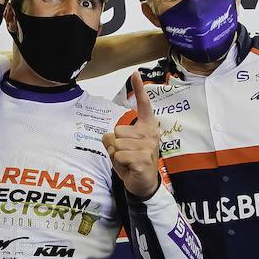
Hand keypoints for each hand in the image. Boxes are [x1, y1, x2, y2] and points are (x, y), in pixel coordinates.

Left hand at [104, 72, 162, 199]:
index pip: (143, 105)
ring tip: (127, 161)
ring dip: (116, 155)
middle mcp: (150, 134)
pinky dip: (119, 163)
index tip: (135, 73)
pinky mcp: (143, 159)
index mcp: (146, 127)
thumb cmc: (131, 162)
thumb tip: (109, 136)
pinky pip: (119, 155)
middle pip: (117, 131)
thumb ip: (113, 138)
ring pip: (116, 144)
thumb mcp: (120, 147)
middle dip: (115, 145)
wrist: (142, 184)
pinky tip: (129, 167)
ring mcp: (148, 146)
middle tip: (125, 155)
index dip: (139, 89)